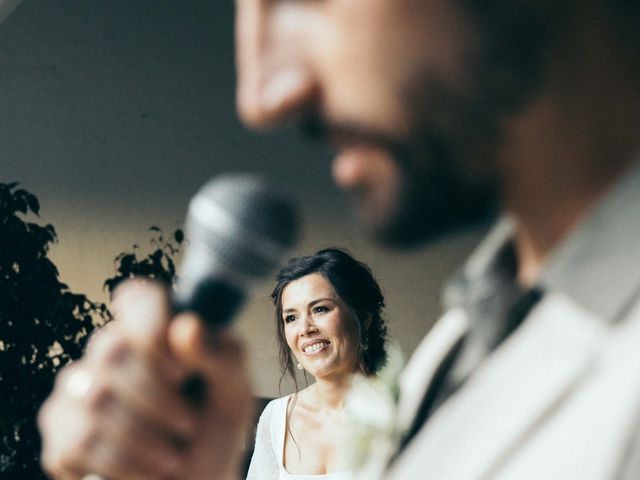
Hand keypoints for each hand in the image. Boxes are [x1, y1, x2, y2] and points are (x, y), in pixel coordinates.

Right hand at [38, 280, 252, 479]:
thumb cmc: (214, 429)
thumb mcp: (233, 392)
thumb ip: (221, 356)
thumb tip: (189, 325)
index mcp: (155, 330)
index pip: (138, 296)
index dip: (155, 328)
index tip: (182, 370)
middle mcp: (110, 350)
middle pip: (114, 350)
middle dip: (160, 399)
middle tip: (188, 425)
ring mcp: (77, 387)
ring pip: (96, 398)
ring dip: (146, 438)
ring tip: (173, 456)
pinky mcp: (60, 430)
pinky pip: (78, 441)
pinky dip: (123, 466)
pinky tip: (145, 473)